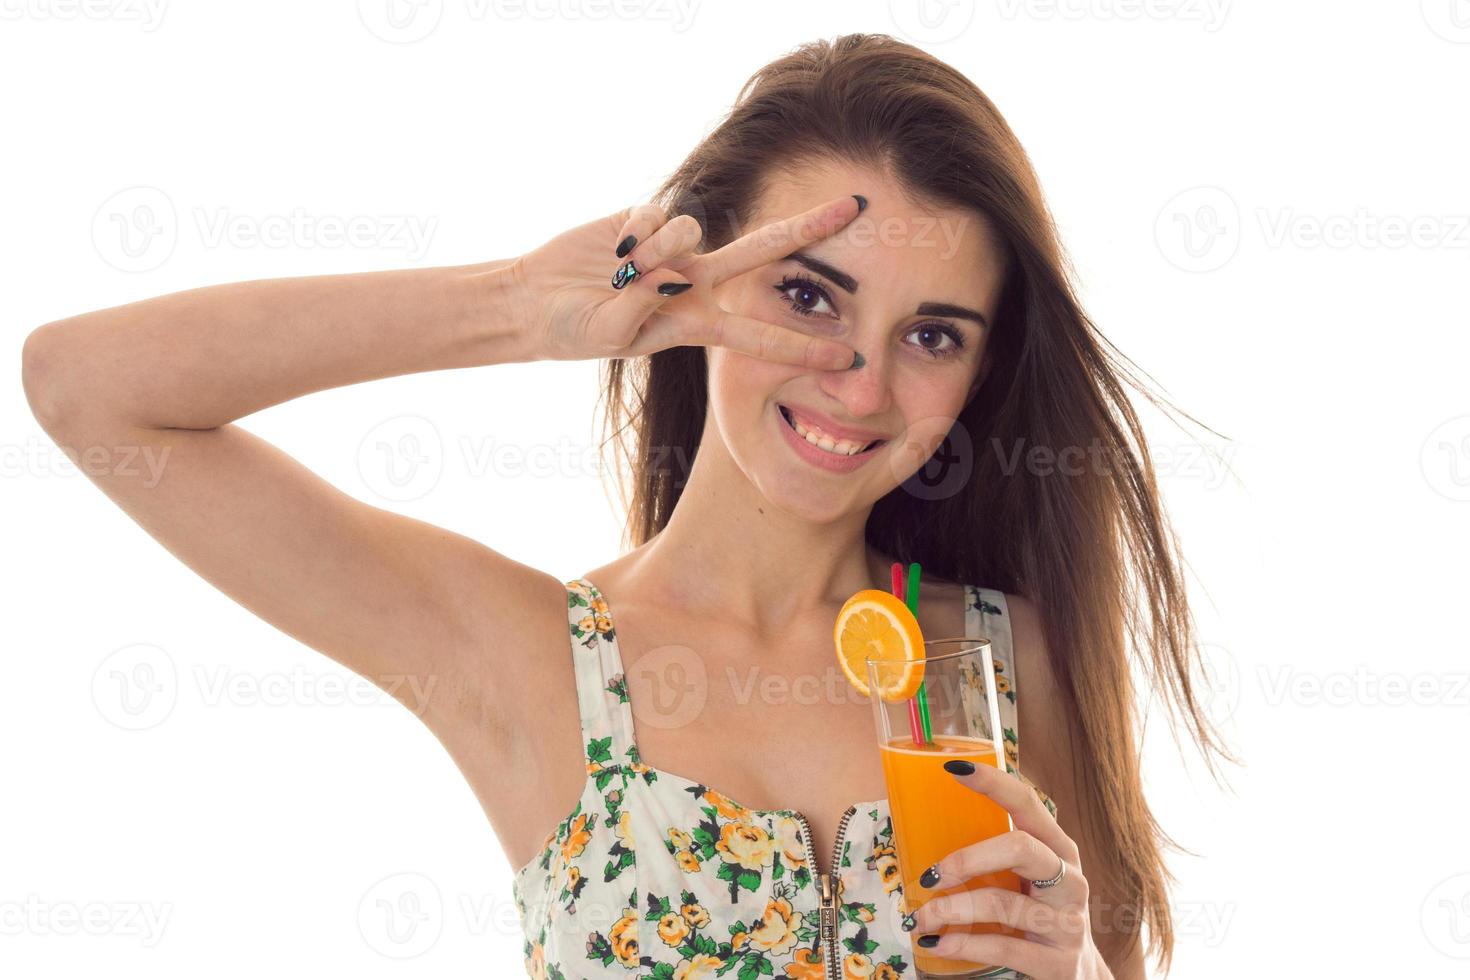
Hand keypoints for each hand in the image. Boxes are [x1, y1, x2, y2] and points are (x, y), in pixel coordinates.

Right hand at [504, 195, 862, 368]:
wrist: (536, 301)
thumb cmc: (575, 330)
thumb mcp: (613, 335)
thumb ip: (645, 304)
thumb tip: (671, 266)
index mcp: (696, 322)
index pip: (758, 335)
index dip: (801, 345)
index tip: (846, 354)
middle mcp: (695, 281)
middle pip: (764, 251)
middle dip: (809, 229)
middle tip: (856, 206)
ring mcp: (674, 247)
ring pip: (691, 232)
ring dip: (655, 252)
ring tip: (620, 272)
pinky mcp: (646, 217)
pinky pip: (655, 216)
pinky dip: (633, 234)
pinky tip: (612, 250)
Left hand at [906, 761, 1113, 979]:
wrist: (1078, 977)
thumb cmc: (1037, 917)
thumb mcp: (1024, 881)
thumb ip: (994, 858)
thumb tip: (921, 833)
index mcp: (1058, 849)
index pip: (1028, 804)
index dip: (994, 784)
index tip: (953, 769)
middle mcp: (1070, 880)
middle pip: (1021, 847)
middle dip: (968, 858)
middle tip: (931, 875)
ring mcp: (1067, 923)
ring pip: (1002, 904)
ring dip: (951, 909)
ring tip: (921, 919)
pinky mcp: (1058, 963)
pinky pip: (1002, 947)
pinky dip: (962, 943)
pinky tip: (937, 943)